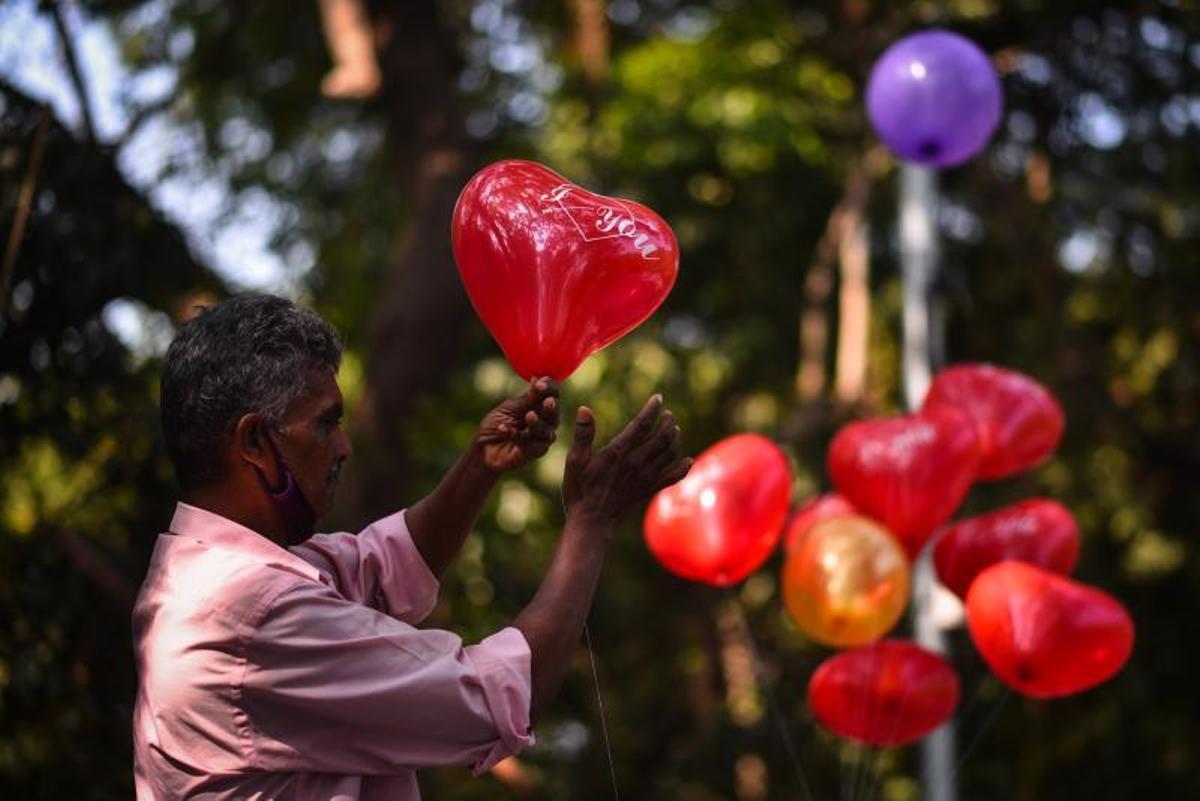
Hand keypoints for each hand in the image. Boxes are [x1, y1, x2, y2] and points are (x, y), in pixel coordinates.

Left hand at [474, 378, 559, 473]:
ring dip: (538, 423)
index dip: (550, 388)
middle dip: (552, 407)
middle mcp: (545, 422)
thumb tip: (538, 378)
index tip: (541, 383)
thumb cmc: (496, 424)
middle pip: (554, 414)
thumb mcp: (510, 407)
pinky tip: (503, 429)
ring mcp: (540, 439)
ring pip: (547, 431)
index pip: (552, 394)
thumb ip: (527, 398)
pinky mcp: (533, 453)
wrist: (483, 447)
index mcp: (540, 406)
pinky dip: (516, 435)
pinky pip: (530, 444)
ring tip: (529, 416)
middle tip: (548, 401)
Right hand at [562, 395, 692, 526]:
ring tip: (674, 430)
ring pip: (670, 453)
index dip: (652, 410)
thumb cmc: (579, 490)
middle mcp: (636, 463)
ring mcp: (645, 477)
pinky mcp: (649, 490)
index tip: (658, 398)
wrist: (592, 522)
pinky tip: (688, 460)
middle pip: (661, 437)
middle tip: (668, 414)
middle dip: (667, 422)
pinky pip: (673, 477)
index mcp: (618, 452)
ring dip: (675, 439)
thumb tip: (584, 409)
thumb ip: (583, 435)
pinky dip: (683, 468)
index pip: (641, 425)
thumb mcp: (575, 461)